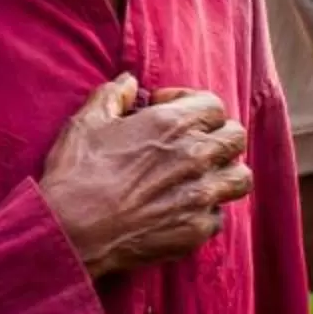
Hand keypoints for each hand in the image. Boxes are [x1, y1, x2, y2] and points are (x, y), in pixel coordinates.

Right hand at [38, 76, 252, 277]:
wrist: (72, 231)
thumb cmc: (76, 174)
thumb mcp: (87, 122)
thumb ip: (113, 95)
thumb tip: (129, 82)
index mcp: (172, 124)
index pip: (214, 105)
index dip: (192, 105)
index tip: (168, 113)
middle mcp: (195, 157)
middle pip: (235, 137)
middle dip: (217, 135)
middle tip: (191, 143)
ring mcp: (200, 196)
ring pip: (240, 177)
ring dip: (223, 173)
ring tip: (199, 176)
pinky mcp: (196, 230)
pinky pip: (219, 215)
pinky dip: (206, 211)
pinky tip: (182, 208)